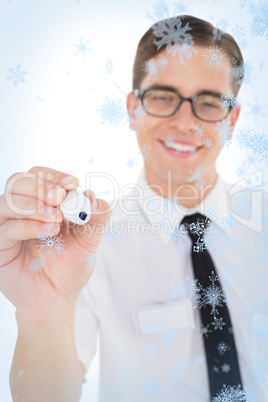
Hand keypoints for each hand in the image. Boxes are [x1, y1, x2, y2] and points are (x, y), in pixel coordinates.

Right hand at [0, 166, 111, 322]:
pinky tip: (49, 231)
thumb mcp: (89, 241)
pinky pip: (6, 228)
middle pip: (18, 181)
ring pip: (7, 200)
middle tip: (60, 198)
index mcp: (42, 204)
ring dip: (33, 204)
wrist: (57, 299)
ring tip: (56, 218)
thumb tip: (93, 196)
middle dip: (41, 186)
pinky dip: (28, 225)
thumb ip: (95, 218)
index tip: (72, 183)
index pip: (39, 176)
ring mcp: (7, 227)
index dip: (53, 175)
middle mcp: (22, 212)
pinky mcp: (0, 246)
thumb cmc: (70, 267)